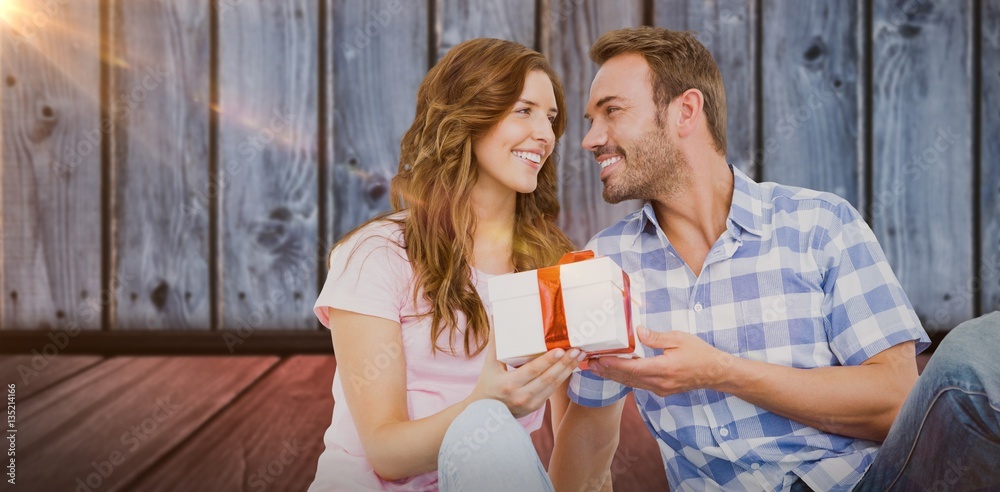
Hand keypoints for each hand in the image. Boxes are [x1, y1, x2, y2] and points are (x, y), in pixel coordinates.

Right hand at [470, 327, 585, 417]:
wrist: (485, 413)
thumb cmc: (487, 385)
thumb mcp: (489, 365)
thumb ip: (496, 343)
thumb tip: (496, 318)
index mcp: (509, 384)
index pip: (532, 371)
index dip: (547, 361)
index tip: (560, 350)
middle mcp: (521, 396)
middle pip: (548, 379)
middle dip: (565, 364)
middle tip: (577, 350)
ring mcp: (530, 403)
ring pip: (554, 386)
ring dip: (568, 370)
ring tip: (579, 356)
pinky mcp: (536, 406)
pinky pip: (552, 390)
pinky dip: (563, 378)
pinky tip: (570, 367)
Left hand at [588, 326, 735, 396]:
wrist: (716, 373)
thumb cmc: (700, 353)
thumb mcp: (679, 338)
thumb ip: (657, 337)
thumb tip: (638, 331)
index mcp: (664, 369)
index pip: (633, 368)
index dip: (614, 364)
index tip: (599, 360)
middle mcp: (660, 383)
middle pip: (628, 378)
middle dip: (607, 371)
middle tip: (589, 364)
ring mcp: (660, 389)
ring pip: (631, 383)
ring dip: (613, 376)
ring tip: (596, 369)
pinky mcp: (661, 390)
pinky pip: (639, 385)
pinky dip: (625, 378)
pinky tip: (615, 373)